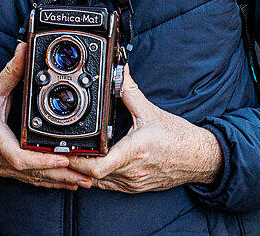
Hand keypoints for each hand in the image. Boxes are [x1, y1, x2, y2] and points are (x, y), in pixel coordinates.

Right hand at [0, 43, 93, 190]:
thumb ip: (10, 71)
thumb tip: (23, 50)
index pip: (18, 157)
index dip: (41, 161)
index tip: (61, 158)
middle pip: (32, 173)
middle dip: (60, 175)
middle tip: (85, 175)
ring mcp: (2, 167)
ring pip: (33, 179)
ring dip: (59, 181)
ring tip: (83, 181)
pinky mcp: (7, 170)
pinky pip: (30, 179)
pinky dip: (50, 181)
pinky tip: (67, 182)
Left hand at [67, 67, 222, 192]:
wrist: (199, 158)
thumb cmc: (178, 138)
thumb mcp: (150, 111)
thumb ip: (129, 91)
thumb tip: (119, 71)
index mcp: (133, 152)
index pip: (97, 166)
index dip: (76, 161)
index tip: (64, 151)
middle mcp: (131, 172)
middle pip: (90, 176)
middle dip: (73, 165)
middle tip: (60, 152)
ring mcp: (132, 183)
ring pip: (97, 184)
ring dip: (83, 173)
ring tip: (72, 158)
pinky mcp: (134, 188)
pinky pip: (109, 186)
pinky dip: (96, 178)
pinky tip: (91, 166)